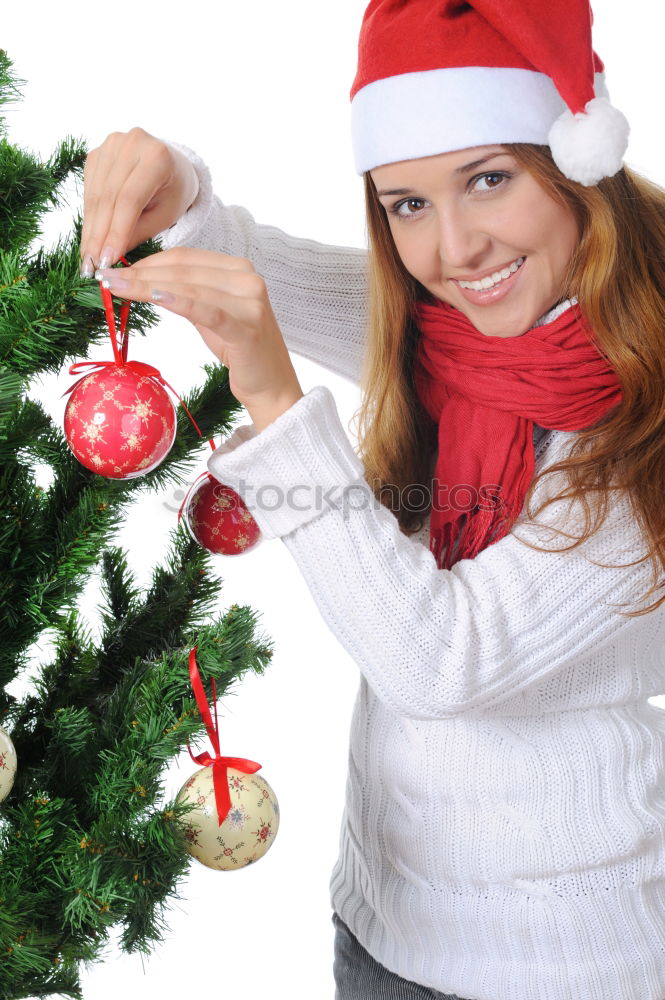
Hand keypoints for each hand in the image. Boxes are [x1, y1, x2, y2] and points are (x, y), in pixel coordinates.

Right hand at [80, 127, 198, 275]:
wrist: (171, 165)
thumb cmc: (174, 193)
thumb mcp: (165, 216)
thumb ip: (138, 233)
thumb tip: (107, 257)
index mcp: (157, 156)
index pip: (129, 200)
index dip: (115, 231)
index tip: (106, 261)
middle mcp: (132, 142)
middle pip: (108, 197)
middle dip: (98, 235)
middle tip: (91, 266)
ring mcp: (111, 144)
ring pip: (95, 194)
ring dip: (90, 229)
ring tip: (88, 258)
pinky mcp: (97, 153)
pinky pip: (89, 189)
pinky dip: (89, 216)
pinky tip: (89, 238)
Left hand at [96, 247, 303, 431]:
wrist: (272, 387)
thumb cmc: (240, 352)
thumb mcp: (211, 316)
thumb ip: (188, 294)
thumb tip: (147, 281)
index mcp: (239, 270)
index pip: (185, 258)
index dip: (148, 260)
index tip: (117, 268)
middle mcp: (248, 279)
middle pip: (184, 269)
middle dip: (141, 272)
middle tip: (107, 277)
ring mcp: (250, 301)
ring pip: (189, 286)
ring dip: (148, 285)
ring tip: (117, 287)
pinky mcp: (246, 327)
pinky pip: (206, 309)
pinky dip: (178, 301)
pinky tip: (153, 297)